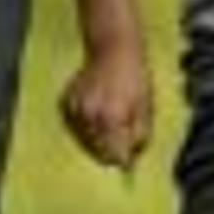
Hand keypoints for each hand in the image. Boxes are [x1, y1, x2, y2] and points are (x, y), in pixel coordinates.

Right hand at [58, 45, 153, 171]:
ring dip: (95, 140)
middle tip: (118, 146)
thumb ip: (140, 134)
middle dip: (109, 152)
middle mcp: (91, 116)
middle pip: (97, 149)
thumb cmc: (135, 77)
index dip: (122, 161)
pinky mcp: (66, 102)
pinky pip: (74, 125)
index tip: (127, 164)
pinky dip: (83, 127)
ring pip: (84, 139)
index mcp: (113, 117)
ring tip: (108, 127)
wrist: (113, 49)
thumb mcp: (146, 105)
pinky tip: (95, 116)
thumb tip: (133, 157)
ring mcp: (76, 109)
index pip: (114, 153)